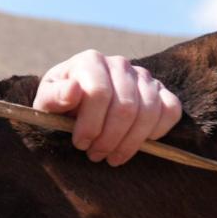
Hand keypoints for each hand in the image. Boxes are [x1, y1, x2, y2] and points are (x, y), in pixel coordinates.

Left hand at [32, 50, 182, 165]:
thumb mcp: (46, 101)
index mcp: (90, 61)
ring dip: (130, 142)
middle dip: (109, 138)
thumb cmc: (59, 103)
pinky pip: (170, 110)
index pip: (99, 94)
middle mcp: (120, 64)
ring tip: (111, 157)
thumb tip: (74, 90)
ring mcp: (143, 76)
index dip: (90, 124)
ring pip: (148, 112)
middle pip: (125, 107)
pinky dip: (157, 131)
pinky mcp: (161, 91)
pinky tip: (137, 143)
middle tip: (95, 155)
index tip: (80, 144)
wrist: (77, 101)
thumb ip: (54, 97)